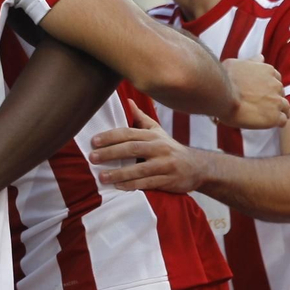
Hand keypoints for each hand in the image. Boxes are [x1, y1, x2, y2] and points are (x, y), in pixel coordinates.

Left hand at [89, 106, 209, 193]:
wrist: (196, 167)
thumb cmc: (170, 148)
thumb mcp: (157, 131)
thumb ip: (141, 119)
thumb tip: (127, 102)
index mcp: (153, 135)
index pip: (129, 133)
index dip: (110, 136)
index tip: (94, 141)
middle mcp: (159, 148)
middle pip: (132, 149)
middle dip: (110, 153)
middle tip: (92, 157)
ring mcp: (164, 165)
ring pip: (139, 169)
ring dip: (119, 173)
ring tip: (101, 177)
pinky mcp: (168, 181)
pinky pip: (147, 183)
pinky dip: (132, 185)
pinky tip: (118, 187)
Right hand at [221, 56, 289, 129]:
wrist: (222, 95)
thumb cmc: (225, 78)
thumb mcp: (237, 63)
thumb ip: (252, 61)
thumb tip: (261, 57)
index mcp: (268, 70)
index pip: (276, 79)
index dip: (269, 87)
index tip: (262, 92)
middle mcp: (275, 84)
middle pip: (280, 93)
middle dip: (273, 98)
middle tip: (262, 105)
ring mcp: (276, 100)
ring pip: (285, 107)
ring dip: (279, 110)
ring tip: (269, 115)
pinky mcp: (274, 116)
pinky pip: (282, 120)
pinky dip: (278, 122)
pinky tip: (270, 123)